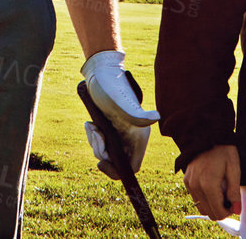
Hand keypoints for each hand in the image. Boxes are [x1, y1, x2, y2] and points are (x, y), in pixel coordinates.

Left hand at [81, 50, 158, 176]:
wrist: (101, 73)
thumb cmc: (111, 86)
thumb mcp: (120, 102)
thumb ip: (136, 113)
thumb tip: (155, 118)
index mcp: (139, 136)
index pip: (132, 167)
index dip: (118, 171)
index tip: (102, 162)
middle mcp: (132, 137)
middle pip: (117, 162)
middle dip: (102, 153)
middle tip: (95, 135)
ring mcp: (121, 133)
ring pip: (107, 152)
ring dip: (95, 143)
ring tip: (92, 126)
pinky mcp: (111, 128)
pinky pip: (101, 143)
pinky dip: (93, 137)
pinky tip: (90, 124)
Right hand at [184, 144, 240, 219]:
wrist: (206, 134)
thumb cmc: (223, 150)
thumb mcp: (234, 169)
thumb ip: (234, 192)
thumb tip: (236, 210)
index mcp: (208, 184)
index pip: (218, 212)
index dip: (229, 211)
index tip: (234, 202)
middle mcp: (196, 186)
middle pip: (209, 213)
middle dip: (221, 209)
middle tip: (229, 197)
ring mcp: (189, 184)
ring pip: (202, 208)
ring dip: (212, 205)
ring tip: (221, 191)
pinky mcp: (187, 181)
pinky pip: (196, 199)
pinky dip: (205, 198)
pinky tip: (212, 186)